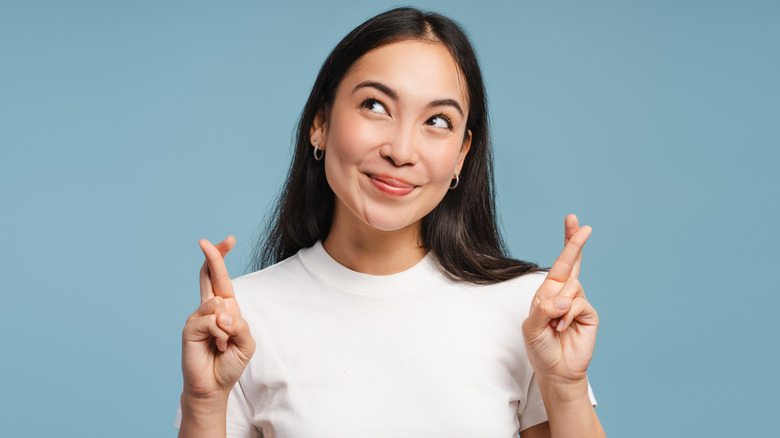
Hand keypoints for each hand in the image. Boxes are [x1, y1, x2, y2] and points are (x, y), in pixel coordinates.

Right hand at [181, 236, 255, 401]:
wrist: (214, 386)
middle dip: (212, 256)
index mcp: (225, 307)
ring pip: (218, 303)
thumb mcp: (246, 343)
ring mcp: (197, 317)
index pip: (221, 278)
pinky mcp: (190, 328)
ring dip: (228, 326)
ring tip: (224, 343)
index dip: (222, 257)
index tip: (228, 239)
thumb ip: (241, 325)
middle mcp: (209, 308)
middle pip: (209, 275)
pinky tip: (218, 346)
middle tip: (205, 240)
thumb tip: (222, 314)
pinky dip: (221, 334)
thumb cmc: (229, 363)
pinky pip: (211, 320)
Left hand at [522, 214, 597, 384]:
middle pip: (572, 263)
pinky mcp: (589, 314)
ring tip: (554, 326)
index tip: (573, 220)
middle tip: (585, 226)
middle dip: (575, 243)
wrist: (556, 371)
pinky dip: (567, 316)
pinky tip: (562, 328)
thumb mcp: (532, 328)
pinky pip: (578, 304)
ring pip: (571, 288)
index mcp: (548, 291)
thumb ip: (544, 310)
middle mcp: (564, 293)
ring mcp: (578, 303)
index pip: (559, 263)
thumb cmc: (541, 348)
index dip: (568, 242)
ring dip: (559, 307)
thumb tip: (565, 299)